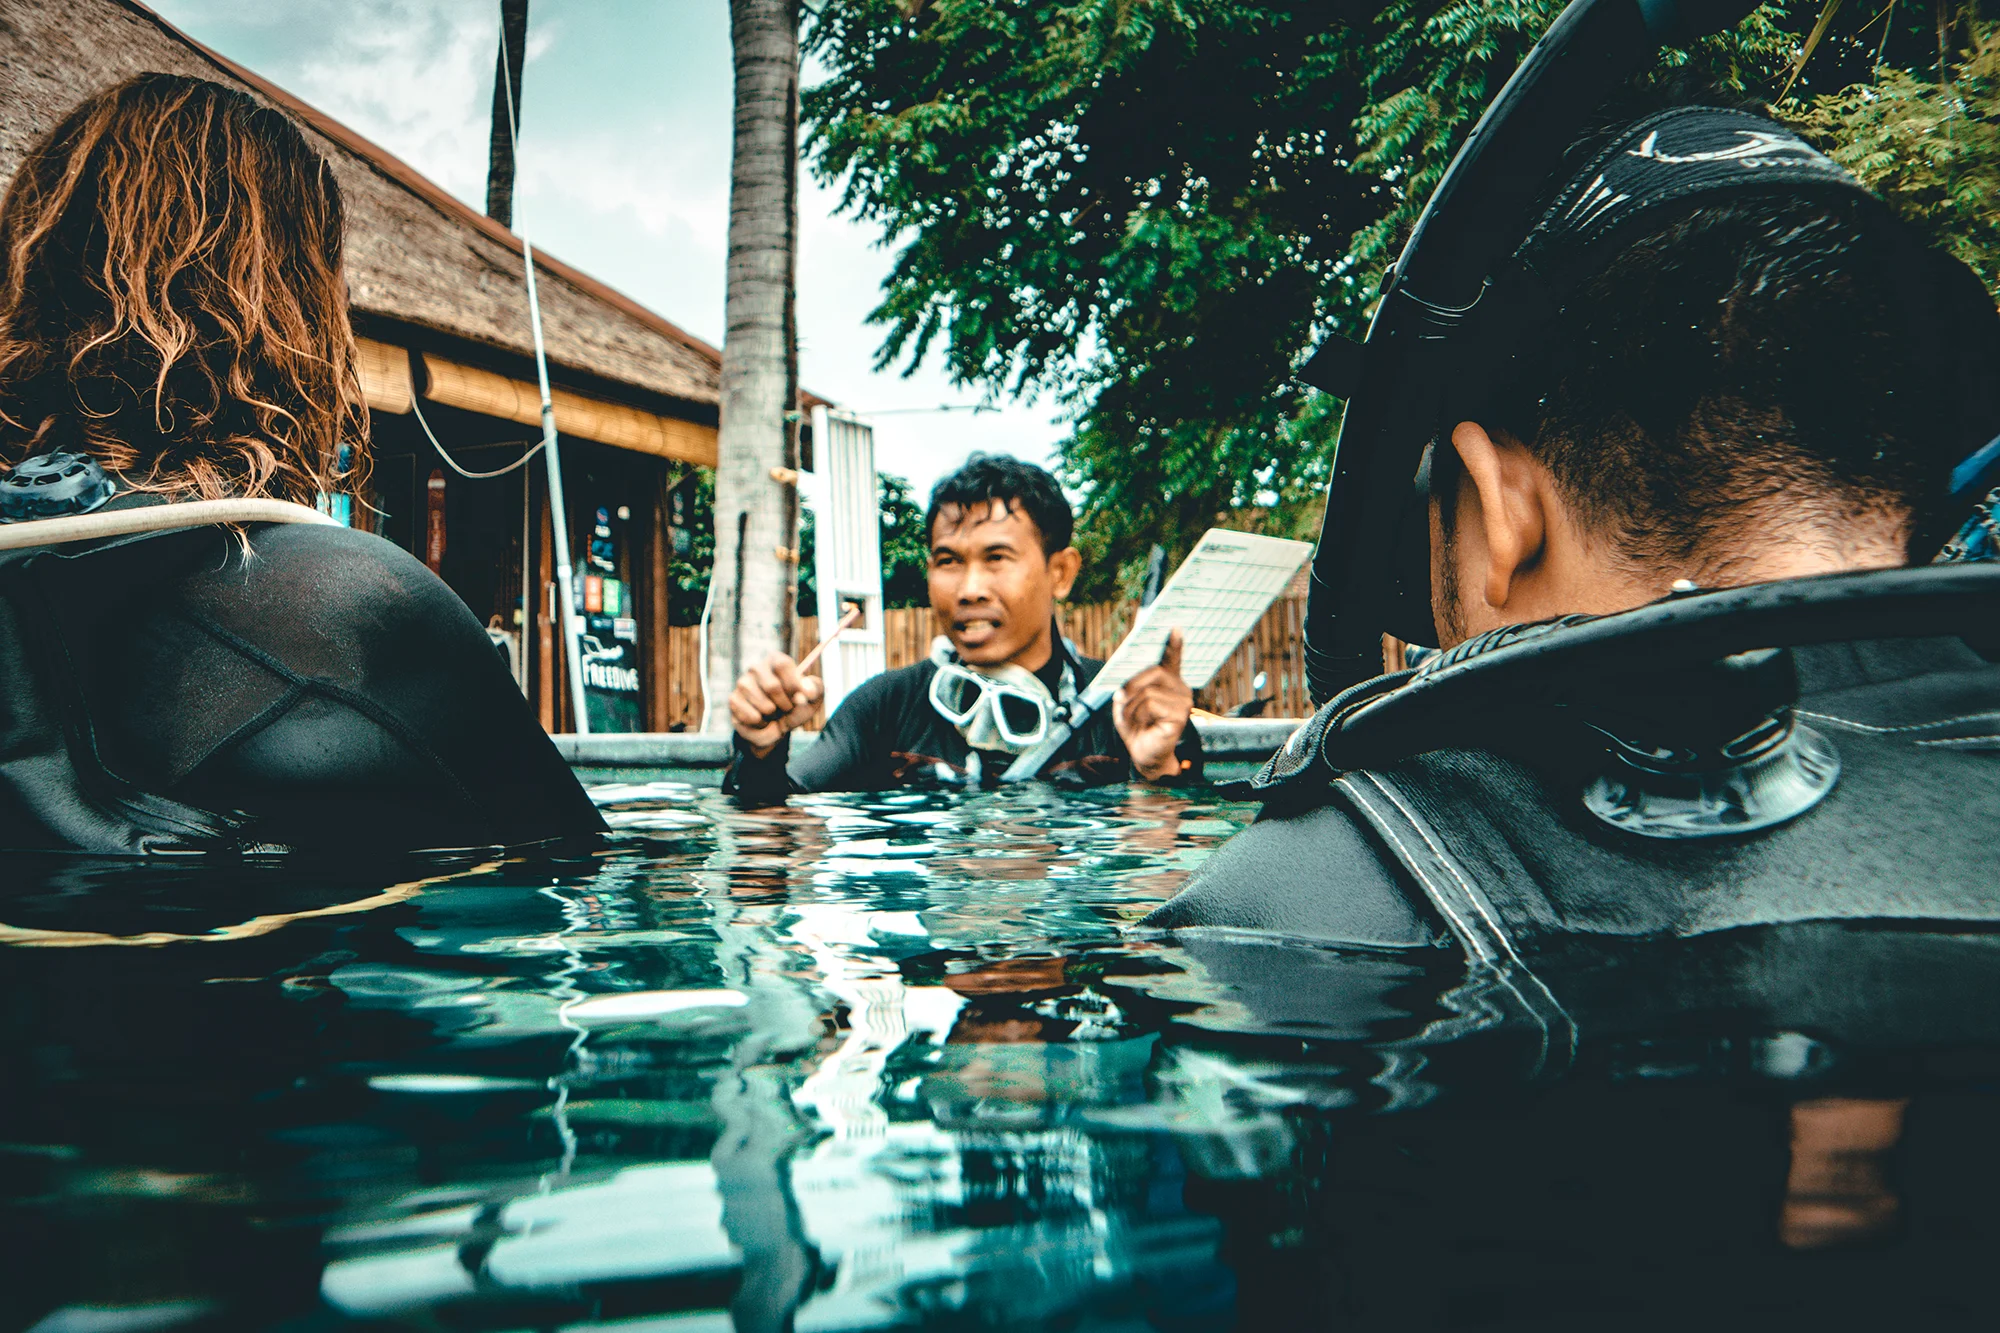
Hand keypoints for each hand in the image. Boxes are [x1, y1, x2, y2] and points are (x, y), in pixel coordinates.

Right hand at [729, 651, 823, 757]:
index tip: (799, 697)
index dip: (793, 685)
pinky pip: (752, 717)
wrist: (778, 727)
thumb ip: (815, 689)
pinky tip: (761, 719)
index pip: (782, 665)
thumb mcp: (812, 698)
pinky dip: (762, 724)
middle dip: (785, 705)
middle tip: (787, 708)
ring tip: (773, 713)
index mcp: (776, 660)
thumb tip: (805, 690)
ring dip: (774, 716)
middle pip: (772, 687)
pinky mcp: (734, 700)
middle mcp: (756, 668)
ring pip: (764, 705)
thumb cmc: (796, 707)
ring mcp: (742, 683)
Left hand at [1113, 628, 1193, 782]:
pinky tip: (1144, 725)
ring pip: (1148, 690)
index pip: (1173, 659)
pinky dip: (1138, 714)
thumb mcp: (1127, 703)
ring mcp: (1183, 702)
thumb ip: (1130, 689)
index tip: (1175, 627)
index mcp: (1168, 683)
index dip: (1174, 644)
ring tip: (1135, 720)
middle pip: (1154, 671)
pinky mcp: (1180, 715)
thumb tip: (1127, 687)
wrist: (1144, 755)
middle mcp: (1180, 689)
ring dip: (1132, 706)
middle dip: (1132, 684)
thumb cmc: (1137, 727)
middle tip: (1120, 698)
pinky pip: (1150, 704)